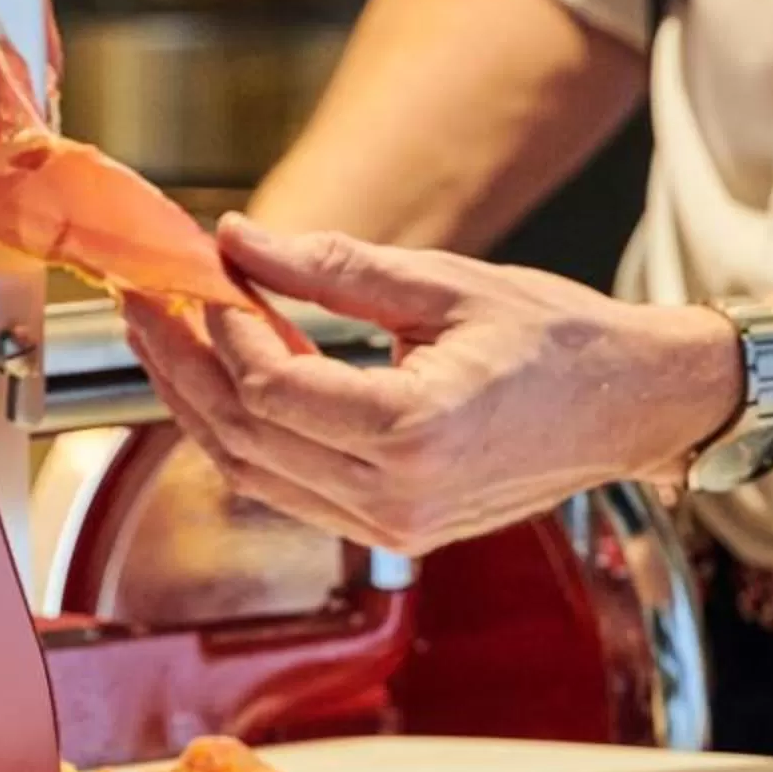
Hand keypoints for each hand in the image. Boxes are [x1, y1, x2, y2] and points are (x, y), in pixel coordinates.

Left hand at [121, 215, 741, 555]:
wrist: (630, 409)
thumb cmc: (559, 341)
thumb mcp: (447, 282)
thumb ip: (333, 267)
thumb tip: (237, 237)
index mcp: (416, 433)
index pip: (270, 391)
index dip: (221, 332)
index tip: (203, 275)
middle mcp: (396, 498)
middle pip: (243, 437)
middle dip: (180, 365)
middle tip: (142, 302)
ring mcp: (392, 529)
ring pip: (251, 472)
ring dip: (197, 404)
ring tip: (162, 337)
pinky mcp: (391, 534)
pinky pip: (286, 490)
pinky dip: (243, 436)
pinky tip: (221, 382)